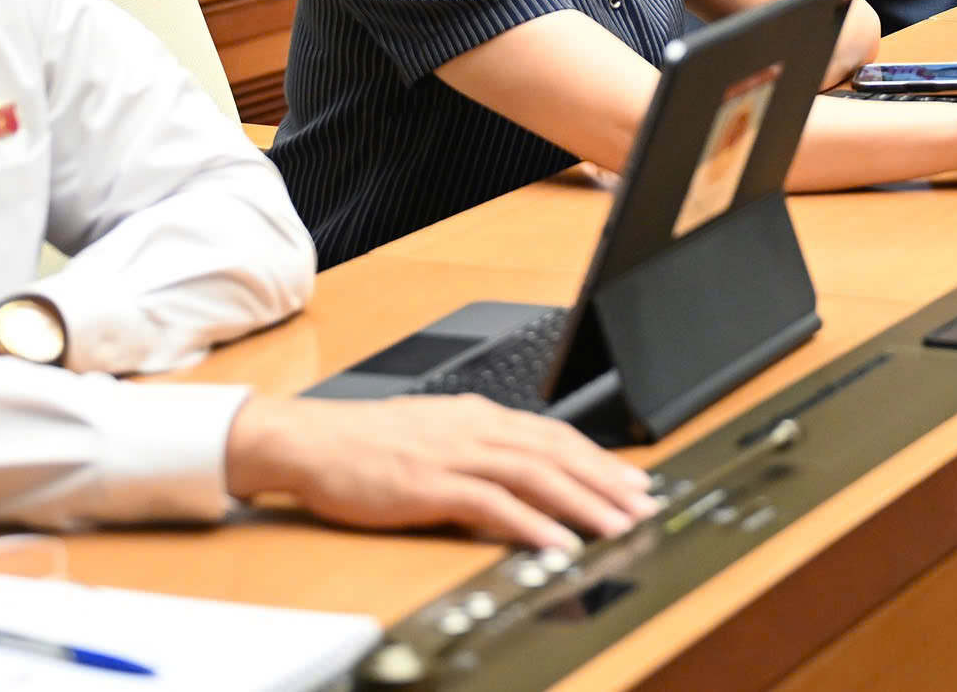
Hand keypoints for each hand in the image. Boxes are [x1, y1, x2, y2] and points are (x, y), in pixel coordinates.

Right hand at [223, 392, 657, 549]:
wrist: (311, 440)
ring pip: (535, 474)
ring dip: (583, 501)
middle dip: (606, 480)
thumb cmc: (366, 443)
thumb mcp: (433, 436)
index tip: (632, 480)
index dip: (598, 457)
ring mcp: (454, 454)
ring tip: (618, 525)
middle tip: (645, 505)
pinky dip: (531, 523)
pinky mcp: (431, 484)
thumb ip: (477, 450)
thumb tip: (520, 472)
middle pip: (556, 451)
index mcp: (477, 415)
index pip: (553, 433)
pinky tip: (557, 541)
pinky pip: (492, 504)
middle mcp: (474, 428)